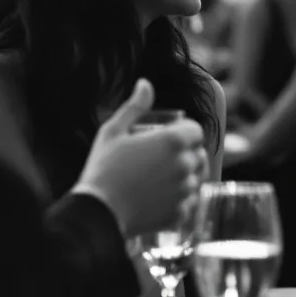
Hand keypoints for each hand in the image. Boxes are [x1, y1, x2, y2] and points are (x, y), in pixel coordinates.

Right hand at [75, 79, 206, 236]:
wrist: (97, 212)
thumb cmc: (103, 168)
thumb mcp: (113, 131)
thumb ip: (135, 106)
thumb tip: (145, 83)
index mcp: (174, 140)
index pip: (196, 130)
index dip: (184, 133)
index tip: (167, 139)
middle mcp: (186, 164)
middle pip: (199, 154)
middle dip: (185, 154)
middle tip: (160, 160)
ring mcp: (185, 190)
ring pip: (196, 178)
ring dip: (184, 177)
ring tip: (159, 179)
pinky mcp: (180, 213)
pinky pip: (190, 203)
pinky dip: (180, 201)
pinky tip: (160, 199)